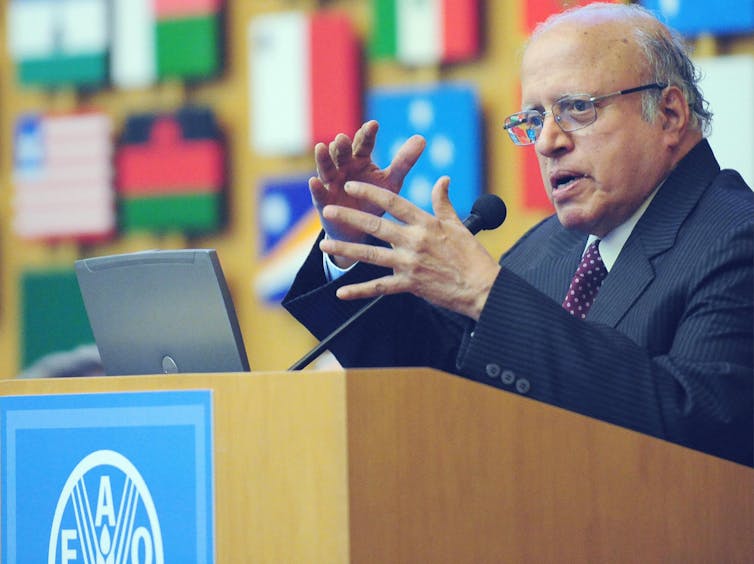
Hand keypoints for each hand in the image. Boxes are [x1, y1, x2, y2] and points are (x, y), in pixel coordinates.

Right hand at [310, 120, 424, 265]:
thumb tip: (422, 138)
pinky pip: (319, 194)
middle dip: (342, 146)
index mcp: (361, 160)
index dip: (368, 135)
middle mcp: (344, 168)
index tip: (374, 125)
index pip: (364, 144)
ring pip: (326, 169)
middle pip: (343, 154)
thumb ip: (404, 162)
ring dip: (324, 159)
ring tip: (321, 148)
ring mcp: (331, 184)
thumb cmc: (375, 200)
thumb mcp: (392, 182)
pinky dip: (316, 188)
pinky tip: (313, 182)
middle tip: (342, 137)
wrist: (360, 229)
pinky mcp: (323, 202)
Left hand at [318, 177, 501, 320]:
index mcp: (427, 223)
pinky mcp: (409, 284)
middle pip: (376, 226)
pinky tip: (341, 291)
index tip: (351, 185)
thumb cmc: (472, 257)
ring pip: (371, 255)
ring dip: (346, 249)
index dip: (370, 192)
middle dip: (350, 216)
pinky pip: (379, 288)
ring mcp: (410, 264)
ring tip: (324, 244)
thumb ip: (444, 202)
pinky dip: (359, 291)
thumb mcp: (459, 225)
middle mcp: (415, 241)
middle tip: (328, 209)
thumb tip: (443, 179)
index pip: (394, 202)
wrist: (481, 288)